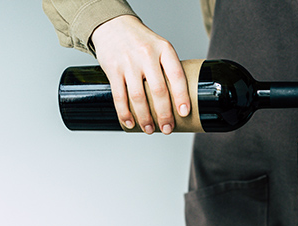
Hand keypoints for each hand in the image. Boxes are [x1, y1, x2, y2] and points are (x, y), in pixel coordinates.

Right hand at [90, 15, 190, 133]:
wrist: (112, 24)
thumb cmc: (141, 41)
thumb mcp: (160, 47)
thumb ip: (168, 68)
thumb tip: (179, 101)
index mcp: (164, 49)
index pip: (177, 76)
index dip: (182, 96)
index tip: (184, 113)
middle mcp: (147, 55)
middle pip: (158, 90)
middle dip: (164, 114)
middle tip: (167, 129)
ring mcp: (129, 62)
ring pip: (138, 97)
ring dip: (145, 118)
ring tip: (150, 129)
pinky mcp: (113, 69)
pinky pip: (119, 96)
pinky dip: (125, 112)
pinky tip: (130, 123)